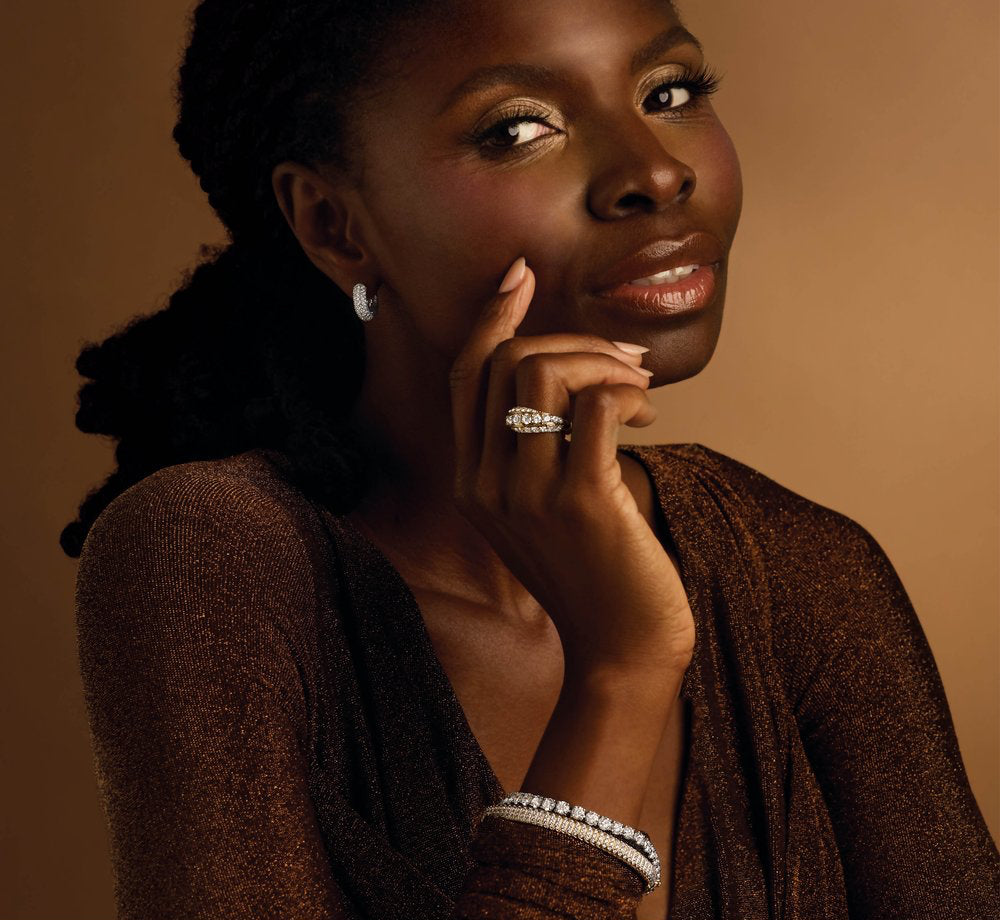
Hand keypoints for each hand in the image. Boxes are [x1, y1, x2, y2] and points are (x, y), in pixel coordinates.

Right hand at [448, 257, 694, 680]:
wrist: (622, 648)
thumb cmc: (596, 571)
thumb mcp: (545, 509)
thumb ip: (536, 449)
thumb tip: (573, 371)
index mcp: (472, 481)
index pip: (465, 375)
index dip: (490, 317)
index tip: (521, 275)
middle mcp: (486, 483)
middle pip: (506, 361)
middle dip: (572, 340)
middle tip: (624, 360)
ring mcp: (527, 493)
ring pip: (543, 373)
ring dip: (601, 362)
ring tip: (639, 388)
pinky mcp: (579, 501)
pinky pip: (594, 407)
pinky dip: (625, 391)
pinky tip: (648, 413)